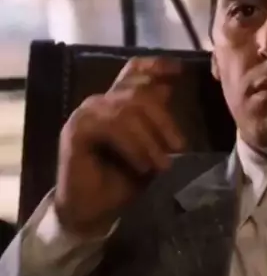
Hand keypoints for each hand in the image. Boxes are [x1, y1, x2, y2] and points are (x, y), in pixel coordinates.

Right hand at [53, 56, 207, 237]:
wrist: (94, 209)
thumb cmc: (124, 177)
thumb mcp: (150, 145)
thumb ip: (156, 119)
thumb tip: (170, 90)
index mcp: (119, 101)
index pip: (134, 70)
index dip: (155, 65)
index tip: (179, 69)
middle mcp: (102, 101)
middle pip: (138, 92)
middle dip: (163, 119)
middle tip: (179, 147)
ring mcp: (87, 112)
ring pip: (127, 110)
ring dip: (150, 139)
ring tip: (162, 164)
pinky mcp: (77, 129)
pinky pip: (113, 127)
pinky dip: (134, 147)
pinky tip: (142, 165)